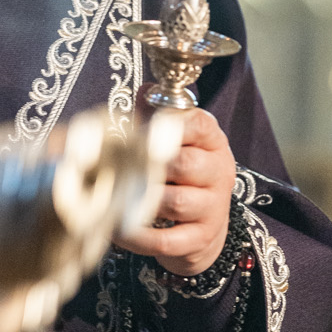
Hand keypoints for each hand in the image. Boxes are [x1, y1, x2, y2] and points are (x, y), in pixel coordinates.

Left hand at [114, 106, 235, 279]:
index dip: (169, 124)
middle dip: (148, 164)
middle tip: (118, 164)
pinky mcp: (200, 239)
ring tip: (113, 197)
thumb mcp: (177, 142)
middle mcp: (219, 172)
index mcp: (212, 142)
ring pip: (175, 202)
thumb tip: (143, 92)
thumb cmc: (182, 175)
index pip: (198, 124)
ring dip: (140, 200)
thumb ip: (157, 115)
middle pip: (184, 164)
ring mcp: (213, 208)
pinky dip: (138, 236)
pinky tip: (117, 228)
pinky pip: (166, 240)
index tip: (141, 128)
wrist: (204, 227)